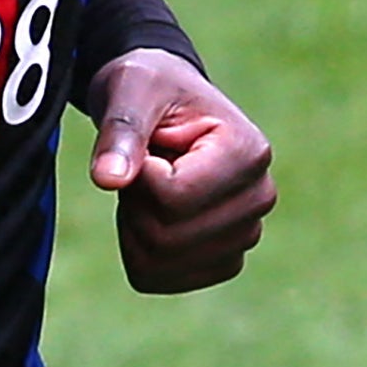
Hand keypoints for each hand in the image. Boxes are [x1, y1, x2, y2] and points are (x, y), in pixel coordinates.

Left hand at [88, 49, 273, 293]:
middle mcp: (259, 197)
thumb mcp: (130, 91)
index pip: (174, 198)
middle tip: (140, 164)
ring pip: (162, 262)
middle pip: (168, 237)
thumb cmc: (148, 87)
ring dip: (135, 225)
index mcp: (248, 151)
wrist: (163, 103)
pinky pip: (162, 279)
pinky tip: (152, 212)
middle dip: (134, 203)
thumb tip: (107, 180)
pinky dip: (139, 251)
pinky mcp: (224, 259)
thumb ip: (120, 132)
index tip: (144, 144)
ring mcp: (246, 233)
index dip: (138, 176)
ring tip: (149, 184)